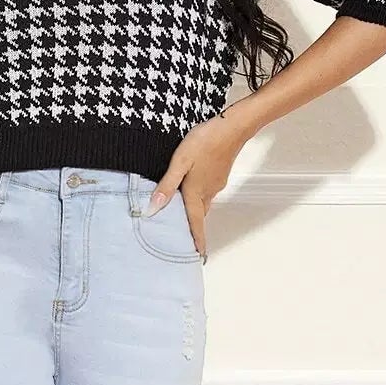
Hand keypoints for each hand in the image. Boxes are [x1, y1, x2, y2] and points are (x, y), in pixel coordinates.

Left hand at [144, 112, 245, 259]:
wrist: (233, 127)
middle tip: (183, 238)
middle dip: (192, 228)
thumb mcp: (180, 162)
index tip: (198, 257)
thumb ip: (166, 186)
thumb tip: (152, 209)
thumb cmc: (205, 142)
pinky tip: (191, 189)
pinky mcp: (219, 175)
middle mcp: (208, 193)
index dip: (196, 241)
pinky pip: (207, 193)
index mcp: (196, 194)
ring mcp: (216, 184)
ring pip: (203, 204)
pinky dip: (198, 198)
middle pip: (198, 216)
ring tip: (182, 215)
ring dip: (195, 213)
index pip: (195, 225)